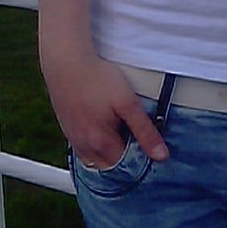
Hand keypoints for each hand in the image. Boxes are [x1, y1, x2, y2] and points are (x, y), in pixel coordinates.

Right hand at [41, 44, 168, 167]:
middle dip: (124, 160)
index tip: (149, 148)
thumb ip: (145, 131)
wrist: (65, 61)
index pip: (125, 166)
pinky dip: (95, 147)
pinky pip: (82, 149)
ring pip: (94, 160)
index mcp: (100, 142)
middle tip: (136, 142)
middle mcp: (84, 146)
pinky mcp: (66, 127)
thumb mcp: (128, 103)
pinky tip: (102, 130)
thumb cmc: (96, 78)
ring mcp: (73, 137)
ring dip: (108, 154)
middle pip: (109, 166)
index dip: (140, 160)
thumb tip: (161, 155)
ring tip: (120, 136)